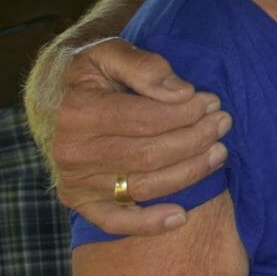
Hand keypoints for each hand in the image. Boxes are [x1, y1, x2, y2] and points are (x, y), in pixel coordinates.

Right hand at [51, 40, 229, 234]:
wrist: (54, 99)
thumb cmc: (91, 73)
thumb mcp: (109, 51)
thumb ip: (144, 65)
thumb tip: (181, 92)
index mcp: (78, 111)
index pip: (148, 119)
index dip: (187, 112)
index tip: (212, 102)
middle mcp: (73, 151)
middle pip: (151, 154)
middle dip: (196, 139)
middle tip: (222, 123)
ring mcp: (75, 181)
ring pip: (144, 186)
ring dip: (190, 172)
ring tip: (219, 152)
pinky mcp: (80, 202)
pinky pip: (115, 222)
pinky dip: (148, 223)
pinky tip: (181, 215)